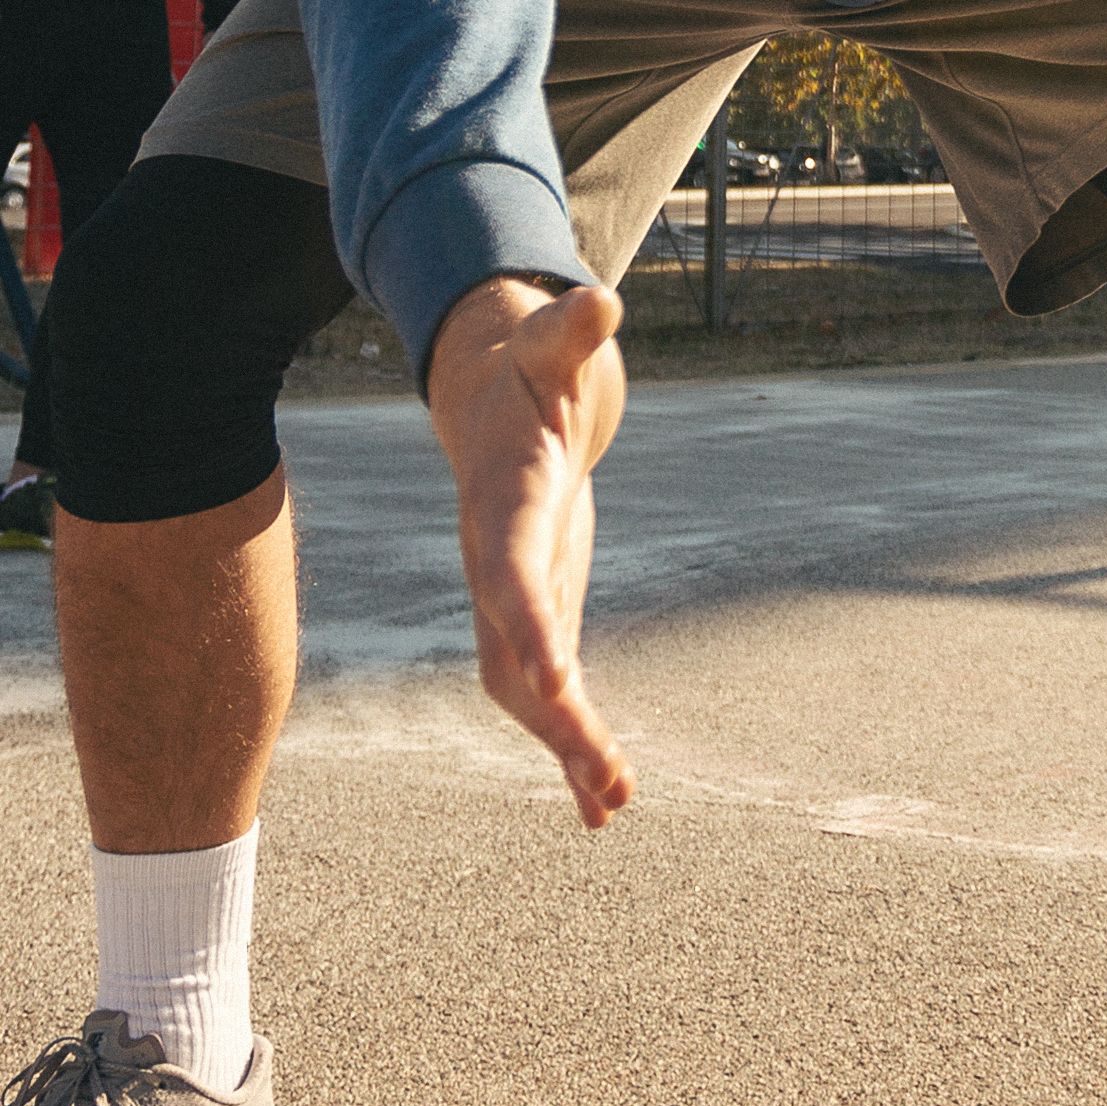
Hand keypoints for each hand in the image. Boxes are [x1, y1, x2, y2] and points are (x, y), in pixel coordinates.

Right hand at [428, 273, 636, 824]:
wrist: (494, 406)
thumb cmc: (530, 372)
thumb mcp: (551, 346)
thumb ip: (571, 329)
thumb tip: (599, 300)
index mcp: (503, 505)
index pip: (510, 572)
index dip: (527, 623)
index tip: (553, 679)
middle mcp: (496, 565)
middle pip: (512, 654)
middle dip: (553, 715)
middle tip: (605, 769)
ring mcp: (512, 599)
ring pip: (525, 690)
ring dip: (566, 746)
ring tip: (612, 802)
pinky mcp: (536, 616)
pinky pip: (548, 693)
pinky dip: (572, 747)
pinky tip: (603, 806)